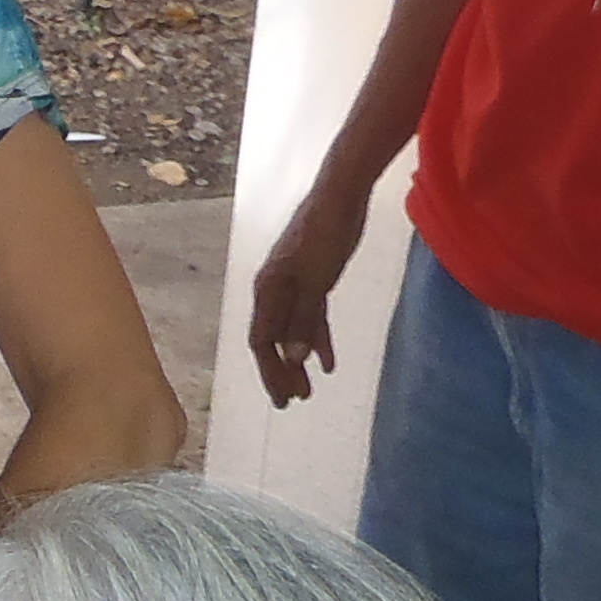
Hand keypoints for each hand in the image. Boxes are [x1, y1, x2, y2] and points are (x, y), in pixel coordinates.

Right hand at [245, 184, 368, 407]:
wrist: (339, 198)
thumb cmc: (324, 236)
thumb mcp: (315, 281)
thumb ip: (302, 319)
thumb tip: (292, 358)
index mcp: (268, 290)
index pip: (262, 341)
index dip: (271, 372)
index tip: (283, 399)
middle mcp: (274, 290)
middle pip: (273, 340)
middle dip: (282, 373)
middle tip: (293, 402)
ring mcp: (292, 285)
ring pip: (291, 331)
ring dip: (298, 360)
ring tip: (308, 389)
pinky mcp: (311, 280)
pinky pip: (309, 318)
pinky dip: (316, 339)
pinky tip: (327, 362)